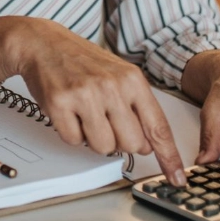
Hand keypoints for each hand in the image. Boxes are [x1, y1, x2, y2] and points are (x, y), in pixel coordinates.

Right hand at [0, 18, 188, 186]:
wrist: (43, 43)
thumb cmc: (82, 61)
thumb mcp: (119, 75)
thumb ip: (137, 108)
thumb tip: (148, 145)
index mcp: (132, 80)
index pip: (158, 127)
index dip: (168, 157)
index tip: (176, 177)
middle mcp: (111, 86)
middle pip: (131, 144)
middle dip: (120, 142)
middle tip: (106, 123)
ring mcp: (85, 94)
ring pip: (103, 147)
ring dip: (94, 139)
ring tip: (85, 115)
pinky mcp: (59, 103)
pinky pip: (74, 141)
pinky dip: (72, 133)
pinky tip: (69, 112)